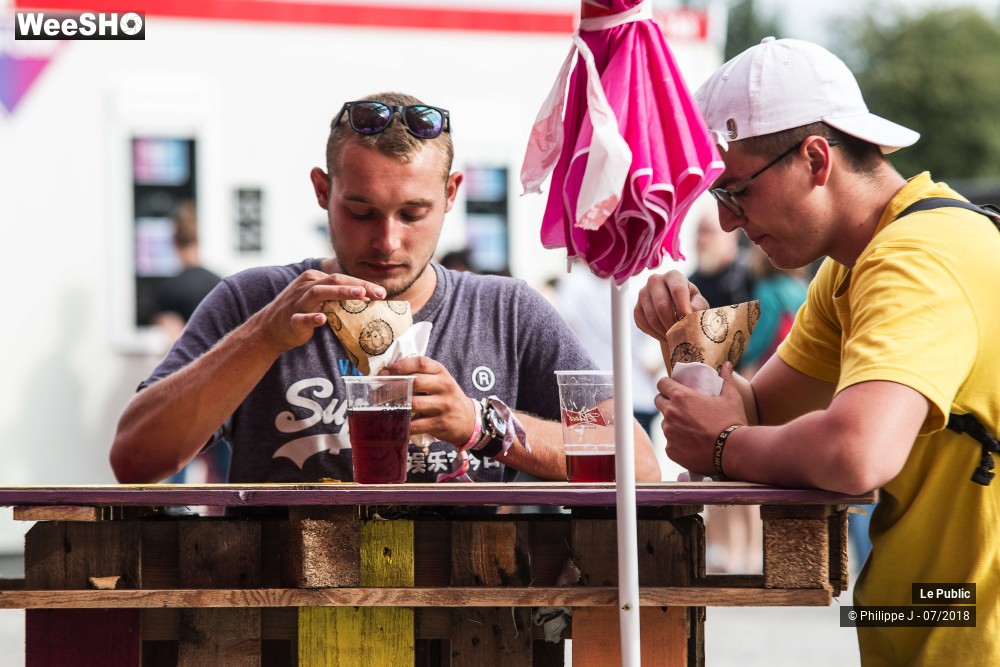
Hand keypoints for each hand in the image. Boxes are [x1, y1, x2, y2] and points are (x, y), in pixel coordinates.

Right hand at [250, 270, 385, 353]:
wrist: (270, 329)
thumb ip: (338, 297)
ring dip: (340, 293)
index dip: (363, 284)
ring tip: (359, 295)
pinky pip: (301, 318)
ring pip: (319, 293)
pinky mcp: (291, 319)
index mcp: (314, 279)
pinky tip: (322, 319)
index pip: (342, 278)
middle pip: (335, 281)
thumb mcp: (319, 300)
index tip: (382, 292)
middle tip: (379, 293)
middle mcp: (306, 286)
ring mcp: (297, 302)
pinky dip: (312, 318)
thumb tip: (367, 297)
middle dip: (359, 286)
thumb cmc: (301, 312)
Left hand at [380, 357, 476, 445]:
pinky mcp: (441, 423)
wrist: (469, 420)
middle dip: (393, 386)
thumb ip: (421, 375)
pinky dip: (403, 425)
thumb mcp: (440, 381)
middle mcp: (445, 386)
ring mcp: (444, 405)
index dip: (400, 366)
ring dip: (396, 406)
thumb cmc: (447, 398)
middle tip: (378, 392)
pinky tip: (395, 424)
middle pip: (415, 382)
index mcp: (442, 372)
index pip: (420, 363)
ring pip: (414, 403)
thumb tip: (389, 374)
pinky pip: (417, 424)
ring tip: (382, 407)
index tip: (385, 371)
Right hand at [634, 270, 709, 341]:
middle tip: (682, 336)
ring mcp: (643, 294)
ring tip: (675, 338)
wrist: (676, 311)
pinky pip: (644, 324)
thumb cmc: (691, 305)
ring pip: (652, 317)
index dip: (683, 306)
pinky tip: (665, 335)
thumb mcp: (699, 304)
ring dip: (664, 332)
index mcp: (673, 276)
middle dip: (673, 324)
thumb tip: (688, 316)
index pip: (677, 290)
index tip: (687, 320)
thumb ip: (697, 308)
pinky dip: (655, 334)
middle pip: (662, 305)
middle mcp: (655, 281)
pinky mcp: (636, 308)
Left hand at [654, 361, 745, 475]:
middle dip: (667, 401)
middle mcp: (670, 414)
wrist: (733, 451)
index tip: (673, 387)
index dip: (666, 384)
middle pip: (659, 402)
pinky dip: (678, 442)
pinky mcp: (670, 451)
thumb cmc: (732, 422)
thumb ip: (726, 379)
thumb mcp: (731, 398)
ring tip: (689, 427)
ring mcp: (669, 433)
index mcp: (681, 397)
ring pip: (665, 424)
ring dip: (673, 423)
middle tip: (682, 406)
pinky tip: (691, 444)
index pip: (661, 384)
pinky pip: (670, 443)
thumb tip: (727, 364)